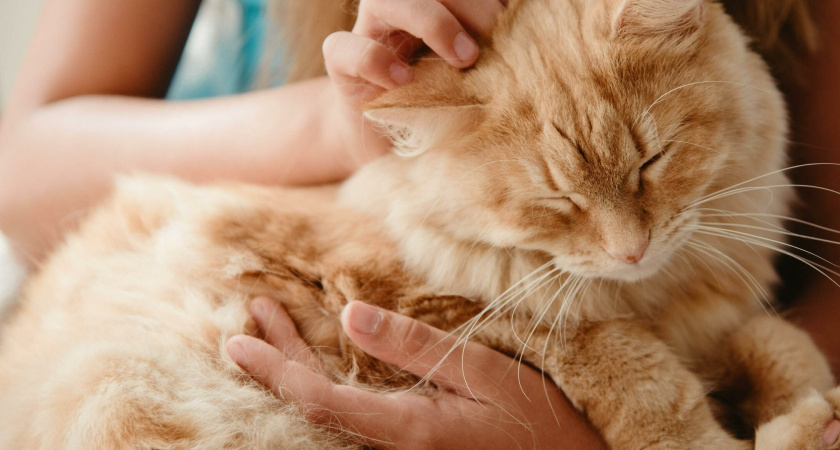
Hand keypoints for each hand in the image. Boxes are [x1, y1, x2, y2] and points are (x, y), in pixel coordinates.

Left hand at [226, 298, 605, 448]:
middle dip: (276, 361)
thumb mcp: (483, 375)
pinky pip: (351, 413)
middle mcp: (392, 446)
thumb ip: (415, 349)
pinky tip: (319, 360)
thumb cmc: (538, 423)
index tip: (237, 339)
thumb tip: (351, 314)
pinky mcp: (411, 444)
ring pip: (329, 409)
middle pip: (314, 405)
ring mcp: (400, 449)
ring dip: (296, 367)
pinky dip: (324, 381)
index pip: (319, 399)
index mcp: (406, 428)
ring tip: (271, 329)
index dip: (274, 369)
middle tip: (248, 318)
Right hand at [322, 0, 505, 171]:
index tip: (518, 15)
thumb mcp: (477, 80)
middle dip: (468, 1)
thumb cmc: (444, 111)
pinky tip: (404, 80)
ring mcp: (368, 35)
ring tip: (465, 57)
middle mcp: (400, 12)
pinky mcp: (341, 69)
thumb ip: (496, 57)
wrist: (390, 149)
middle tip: (496, 34)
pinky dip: (374, 60)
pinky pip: (343, 49)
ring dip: (429, 19)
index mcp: (437, 7)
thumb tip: (538, 42)